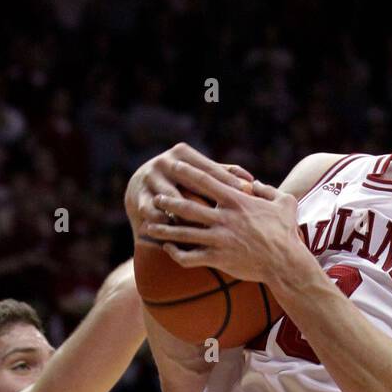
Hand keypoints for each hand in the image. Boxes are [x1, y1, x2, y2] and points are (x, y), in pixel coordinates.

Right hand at [125, 142, 252, 238]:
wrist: (142, 188)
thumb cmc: (182, 183)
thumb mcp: (199, 175)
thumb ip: (224, 176)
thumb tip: (253, 181)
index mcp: (182, 154)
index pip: (208, 168)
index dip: (228, 181)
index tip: (247, 193)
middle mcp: (164, 163)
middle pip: (189, 183)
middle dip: (209, 200)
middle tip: (229, 215)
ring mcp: (149, 181)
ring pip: (172, 201)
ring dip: (187, 215)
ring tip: (205, 229)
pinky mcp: (138, 200)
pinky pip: (156, 216)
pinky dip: (168, 226)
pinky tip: (182, 238)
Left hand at [143, 176, 303, 284]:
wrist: (286, 263)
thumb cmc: (286, 233)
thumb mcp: (284, 203)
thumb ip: (268, 190)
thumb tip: (255, 184)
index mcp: (237, 200)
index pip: (206, 181)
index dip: (187, 172)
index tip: (173, 165)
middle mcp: (224, 218)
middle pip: (188, 206)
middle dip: (168, 201)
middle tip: (155, 198)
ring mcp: (219, 239)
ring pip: (183, 233)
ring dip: (164, 229)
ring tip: (148, 226)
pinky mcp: (218, 259)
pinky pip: (190, 257)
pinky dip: (176, 254)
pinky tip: (167, 251)